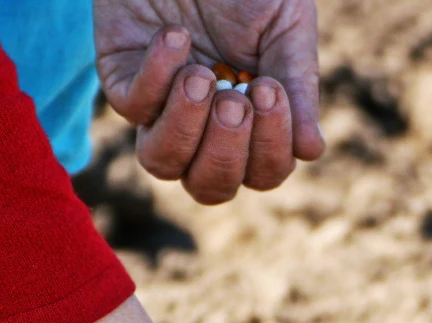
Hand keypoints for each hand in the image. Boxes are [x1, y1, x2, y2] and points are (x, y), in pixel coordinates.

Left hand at [93, 0, 324, 204]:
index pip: (261, 173)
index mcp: (252, 121)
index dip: (268, 151)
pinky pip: (133, 107)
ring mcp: (159, 108)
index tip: (270, 91)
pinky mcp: (121, 79)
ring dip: (185, 128)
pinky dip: (157, 77)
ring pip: (162, 163)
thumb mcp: (286, 27)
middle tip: (235, 99)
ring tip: (202, 77)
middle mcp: (204, 126)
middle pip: (209, 186)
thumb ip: (298, 86)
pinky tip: (175, 36)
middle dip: (225, 152)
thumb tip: (311, 152)